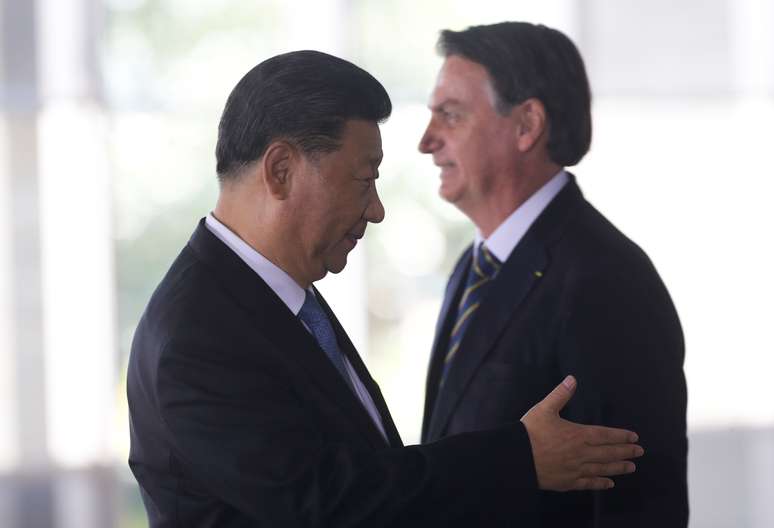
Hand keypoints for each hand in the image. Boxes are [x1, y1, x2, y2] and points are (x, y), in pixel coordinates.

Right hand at [520, 375, 643, 491]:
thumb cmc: (529, 432)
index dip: (621, 436)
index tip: (634, 437)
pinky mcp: (567, 482)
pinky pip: (588, 483)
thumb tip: (572, 378)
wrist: (516, 458)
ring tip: (631, 467)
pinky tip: (609, 483)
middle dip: (626, 452)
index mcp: (577, 435)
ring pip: (602, 469)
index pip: (605, 435)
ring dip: (618, 468)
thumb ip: (560, 394)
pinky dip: (600, 483)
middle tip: (640, 452)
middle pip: (608, 453)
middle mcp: (581, 453)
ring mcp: (575, 469)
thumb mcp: (544, 409)